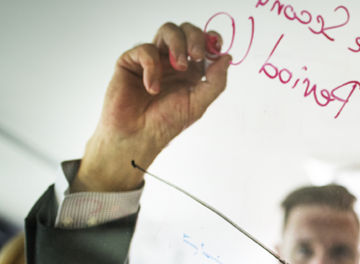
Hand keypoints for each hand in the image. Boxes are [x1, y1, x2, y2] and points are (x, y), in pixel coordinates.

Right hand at [74, 22, 231, 192]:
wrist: (138, 136)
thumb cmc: (166, 123)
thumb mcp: (199, 104)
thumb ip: (216, 81)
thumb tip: (227, 57)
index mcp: (191, 71)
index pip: (203, 44)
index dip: (211, 40)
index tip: (216, 46)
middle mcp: (173, 62)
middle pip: (186, 31)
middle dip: (195, 38)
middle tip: (197, 55)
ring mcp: (153, 59)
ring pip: (168, 31)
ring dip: (178, 44)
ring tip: (180, 66)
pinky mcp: (132, 61)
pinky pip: (145, 49)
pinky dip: (152, 66)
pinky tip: (152, 87)